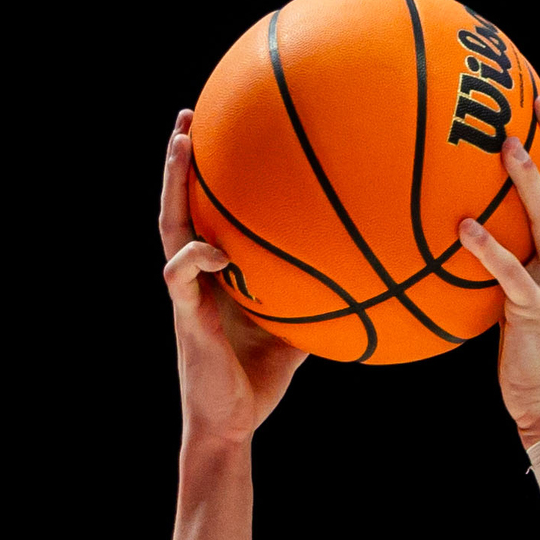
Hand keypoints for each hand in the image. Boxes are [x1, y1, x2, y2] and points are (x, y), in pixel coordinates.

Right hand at [158, 110, 306, 444]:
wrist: (232, 423)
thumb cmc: (260, 378)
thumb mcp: (300, 330)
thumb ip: (319, 300)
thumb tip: (370, 280)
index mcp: (218, 272)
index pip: (209, 213)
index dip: (211, 176)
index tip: (223, 130)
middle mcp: (196, 273)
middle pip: (181, 204)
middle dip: (180, 160)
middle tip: (188, 116)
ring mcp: (186, 292)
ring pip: (169, 227)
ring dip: (171, 186)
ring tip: (180, 145)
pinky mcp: (185, 318)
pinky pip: (180, 277)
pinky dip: (195, 259)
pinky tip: (215, 249)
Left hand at [459, 95, 539, 447]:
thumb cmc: (533, 360)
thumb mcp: (527, 302)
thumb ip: (510, 266)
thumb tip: (469, 233)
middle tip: (539, 104)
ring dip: (531, 182)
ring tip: (507, 146)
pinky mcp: (536, 315)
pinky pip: (511, 276)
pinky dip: (489, 250)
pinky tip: (462, 227)